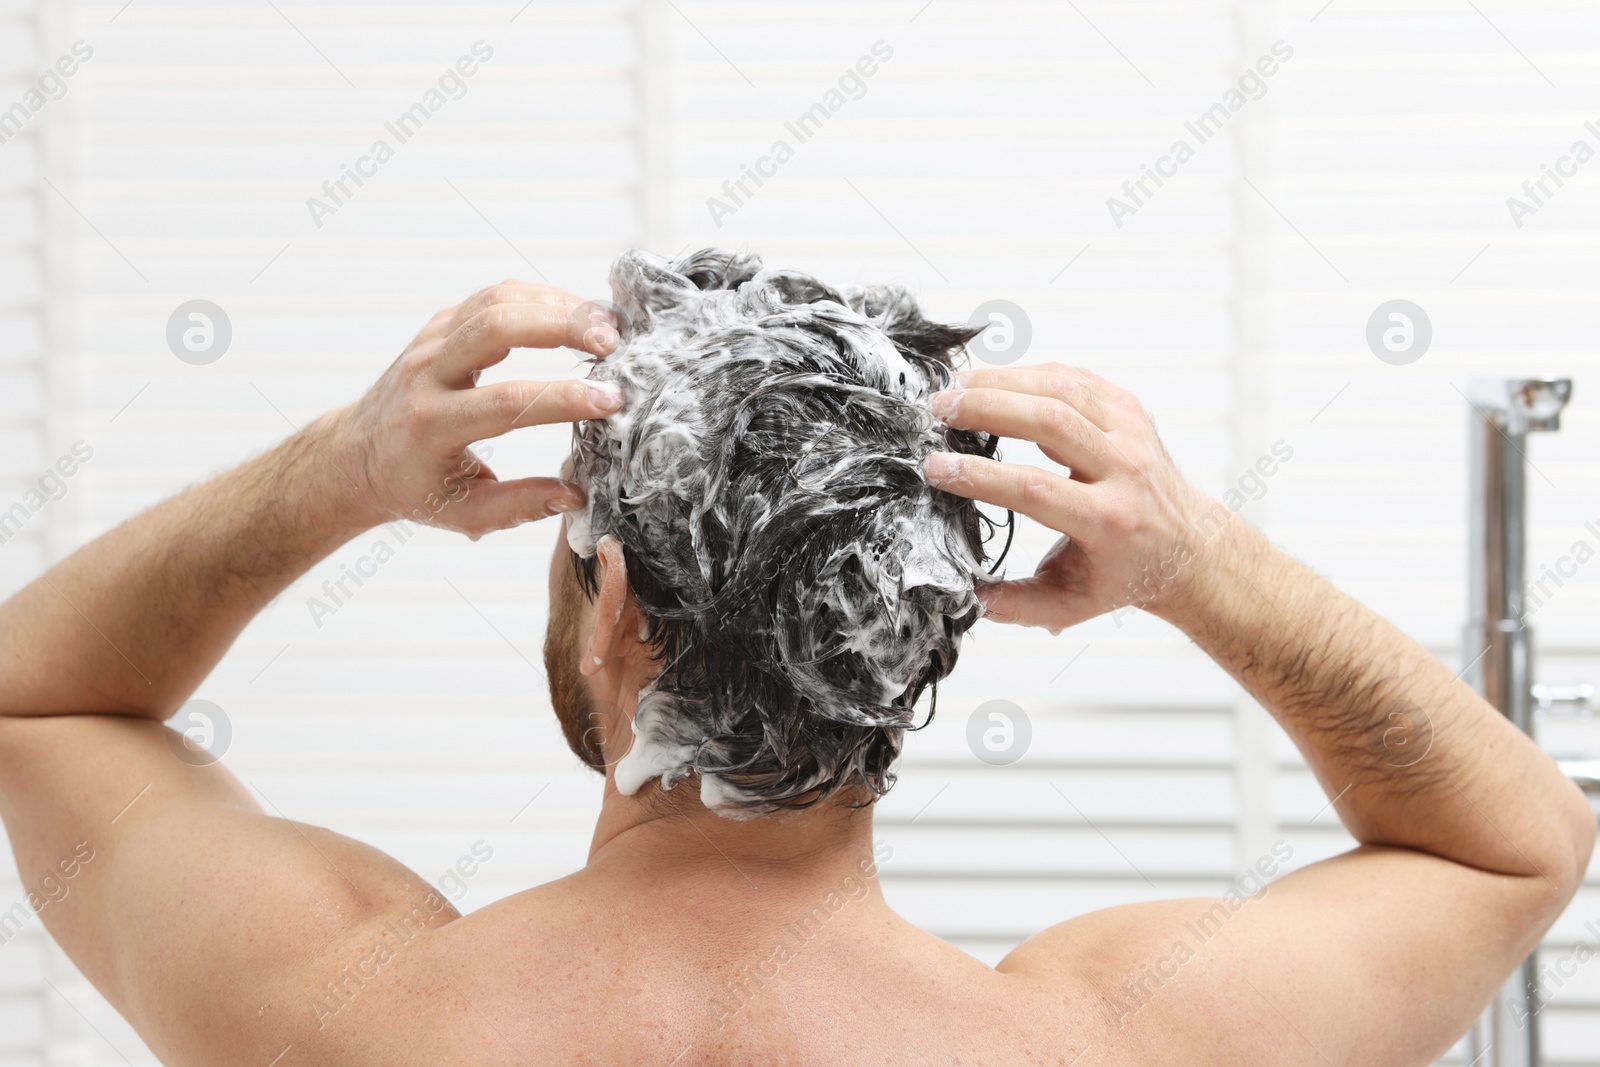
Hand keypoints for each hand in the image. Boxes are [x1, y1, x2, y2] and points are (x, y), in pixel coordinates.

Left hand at [325, 281, 623, 537]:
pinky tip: (576, 313)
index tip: (609, 401)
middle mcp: (427, 375)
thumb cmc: (414, 487)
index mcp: (432, 425)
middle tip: (613, 344)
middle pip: (496, 328)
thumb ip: (521, 506)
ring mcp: (431, 342)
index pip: (505, 403)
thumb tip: (576, 495)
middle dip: (561, 327)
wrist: (357, 455)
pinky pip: (493, 296)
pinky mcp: (440, 325)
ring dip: (557, 305)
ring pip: (496, 301)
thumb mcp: (464, 512)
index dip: (563, 399)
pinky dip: (540, 297)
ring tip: (606, 326)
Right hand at [923, 364, 1219, 631]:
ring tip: (952, 387)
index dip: (980, 475)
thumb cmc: (1122, 576)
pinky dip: (1025, 374)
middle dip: (985, 408)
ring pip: (1060, 387)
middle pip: (1050, 421)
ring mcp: (1131, 431)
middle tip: (937, 410)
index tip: (935, 467)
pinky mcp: (1128, 407)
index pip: (1035, 488)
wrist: (1187, 548)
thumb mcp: (1069, 606)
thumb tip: (960, 594)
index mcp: (1110, 521)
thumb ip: (1013, 606)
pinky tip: (989, 380)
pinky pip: (1072, 377)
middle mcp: (1125, 469)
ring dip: (999, 381)